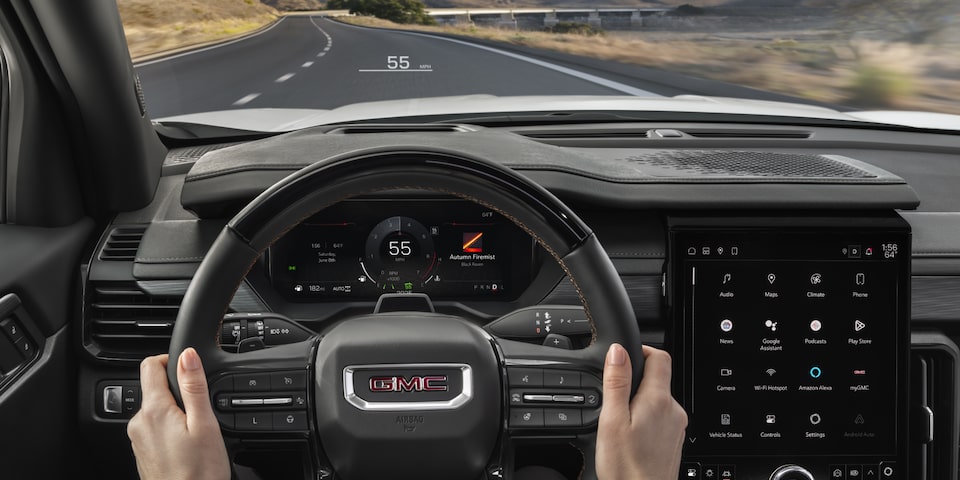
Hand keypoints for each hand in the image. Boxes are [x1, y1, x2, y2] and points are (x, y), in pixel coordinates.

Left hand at [127, 348, 230, 479]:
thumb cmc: (199, 473)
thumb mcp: (204, 423)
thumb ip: (194, 386)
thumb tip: (187, 355)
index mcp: (154, 410)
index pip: (150, 365)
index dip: (171, 359)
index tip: (189, 370)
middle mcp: (139, 423)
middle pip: (154, 388)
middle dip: (177, 390)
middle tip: (201, 408)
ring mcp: (138, 439)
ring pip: (155, 409)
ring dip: (175, 411)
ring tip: (196, 430)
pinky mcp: (143, 452)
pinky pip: (154, 428)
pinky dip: (170, 428)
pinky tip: (187, 444)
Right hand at [596, 344, 687, 479]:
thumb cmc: (627, 469)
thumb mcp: (612, 421)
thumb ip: (617, 383)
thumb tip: (619, 351)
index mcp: (658, 400)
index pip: (659, 357)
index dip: (640, 350)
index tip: (622, 358)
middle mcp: (673, 411)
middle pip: (658, 378)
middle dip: (635, 380)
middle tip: (612, 396)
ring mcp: (676, 427)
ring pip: (658, 400)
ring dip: (639, 401)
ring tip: (619, 421)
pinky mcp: (673, 441)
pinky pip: (660, 418)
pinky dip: (645, 419)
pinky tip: (630, 436)